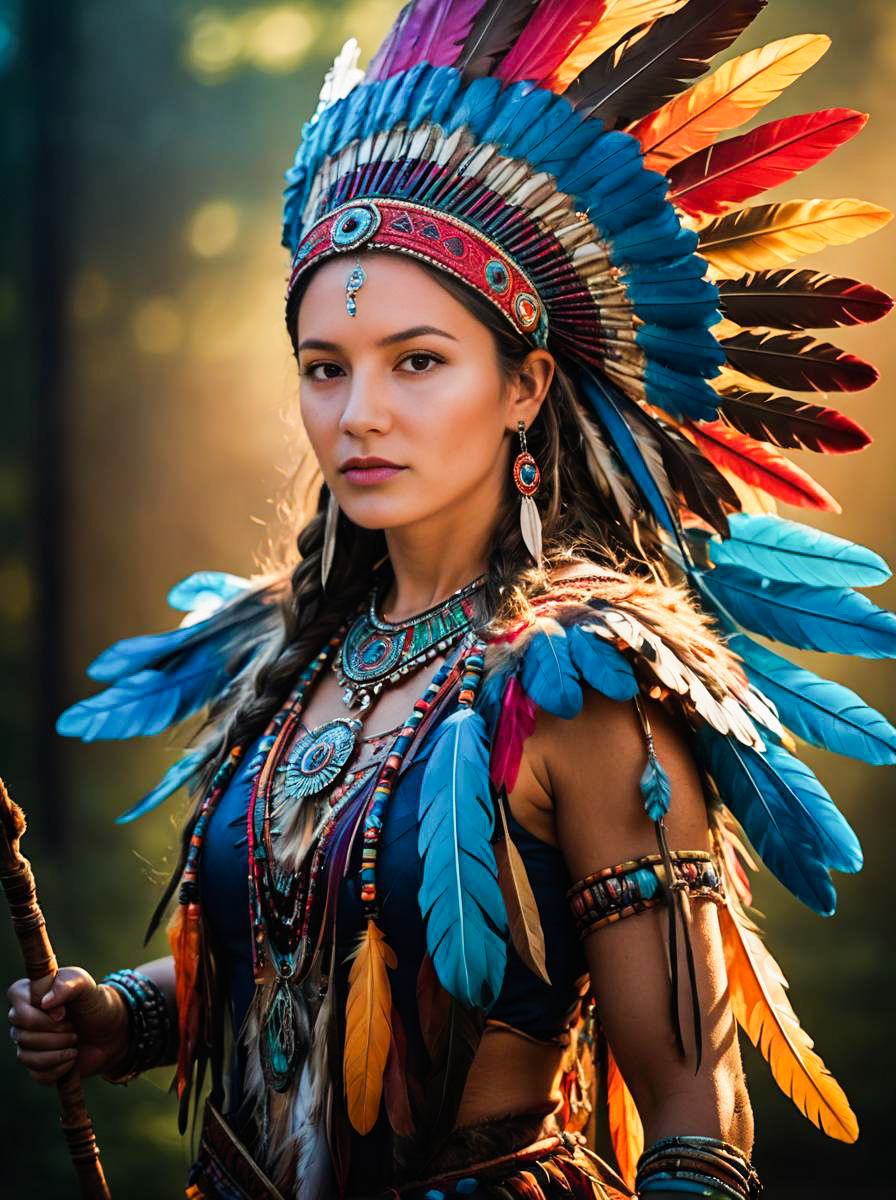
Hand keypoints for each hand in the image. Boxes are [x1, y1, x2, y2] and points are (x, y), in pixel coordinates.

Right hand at [7, 966, 130, 1084]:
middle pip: (22, 1036)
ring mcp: (27, 1043)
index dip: (42, 1018)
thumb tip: (45, 1002)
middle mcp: (22, 1019)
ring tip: (75, 1041)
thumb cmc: (93, 1002)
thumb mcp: (85, 985)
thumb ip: (66, 984)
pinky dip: (59, 1068)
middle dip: (54, 1034)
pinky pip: (38, 1074)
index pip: (18, 1011)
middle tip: (73, 1027)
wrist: (110, 1030)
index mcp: (28, 995)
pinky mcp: (37, 1065)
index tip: (64, 1013)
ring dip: (58, 1051)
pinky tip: (72, 1057)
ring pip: (27, 1057)